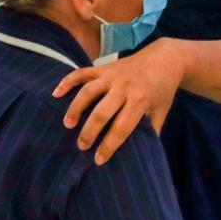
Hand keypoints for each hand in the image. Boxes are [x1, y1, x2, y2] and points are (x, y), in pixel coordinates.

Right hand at [53, 40, 182, 164]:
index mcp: (141, 100)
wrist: (164, 60)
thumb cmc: (161, 91)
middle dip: (90, 132)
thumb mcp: (160, 112)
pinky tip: (56, 94)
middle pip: (101, 112)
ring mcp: (112, 75)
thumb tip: (140, 156)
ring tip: (68, 125)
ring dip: (75, 109)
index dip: (109, 145)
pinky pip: (82, 73)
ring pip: (88, 92)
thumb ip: (150, 132)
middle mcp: (124, 86)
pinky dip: (67, 82)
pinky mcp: (103, 67)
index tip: (99, 160)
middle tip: (82, 146)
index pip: (122, 127)